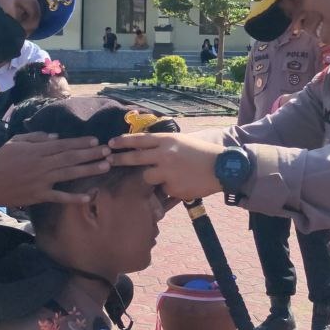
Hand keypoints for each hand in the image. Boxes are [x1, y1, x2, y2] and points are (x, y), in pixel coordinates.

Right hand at [0, 132, 110, 209]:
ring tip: (105, 166)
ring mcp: (41, 181)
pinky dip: (74, 197)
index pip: (63, 144)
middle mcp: (42, 164)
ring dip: (88, 169)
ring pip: (69, 174)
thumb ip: (37, 138)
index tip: (96, 140)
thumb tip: (57, 137)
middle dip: (91, 154)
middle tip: (108, 151)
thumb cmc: (0, 160)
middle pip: (71, 157)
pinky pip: (59, 197)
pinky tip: (89, 196)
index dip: (81, 142)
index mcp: (37, 150)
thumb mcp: (16, 142)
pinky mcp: (39, 195)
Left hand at [109, 133, 223, 200]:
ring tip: (165, 176)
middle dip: (119, 159)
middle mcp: (165, 155)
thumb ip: (163, 145)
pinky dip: (169, 188)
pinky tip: (183, 183)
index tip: (111, 143)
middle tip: (108, 160)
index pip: (139, 140)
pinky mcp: (173, 188)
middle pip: (135, 158)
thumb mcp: (182, 141)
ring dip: (151, 178)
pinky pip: (164, 189)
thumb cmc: (202, 152)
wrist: (222, 167)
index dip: (123, 142)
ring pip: (147, 177)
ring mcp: (168, 173)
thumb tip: (144, 147)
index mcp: (167, 141)